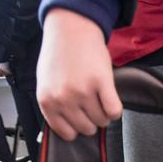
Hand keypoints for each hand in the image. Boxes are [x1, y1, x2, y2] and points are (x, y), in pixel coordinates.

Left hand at [37, 8, 121, 140]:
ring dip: (105, 114)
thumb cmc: (59, 55)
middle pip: (87, 129)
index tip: (81, 120)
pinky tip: (111, 100)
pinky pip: (114, 111)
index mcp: (47, 101)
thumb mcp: (46, 83)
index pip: (67, 133)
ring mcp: (83, 91)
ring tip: (101, 101)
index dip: (77, 128)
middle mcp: (63, 99)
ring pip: (102, 121)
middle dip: (93, 121)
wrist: (71, 28)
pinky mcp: (101, 83)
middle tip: (93, 107)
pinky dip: (116, 110)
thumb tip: (70, 128)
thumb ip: (54, 105)